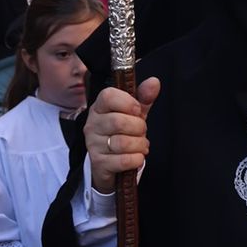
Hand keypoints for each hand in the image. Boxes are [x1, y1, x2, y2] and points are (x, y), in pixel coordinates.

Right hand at [85, 79, 160, 193]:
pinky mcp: (99, 164)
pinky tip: (137, 157)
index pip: (108, 96)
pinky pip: (124, 160)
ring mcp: (93, 145)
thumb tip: (154, 82)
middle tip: (141, 132)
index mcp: (99, 107)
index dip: (128, 102)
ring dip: (139, 144)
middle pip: (119, 121)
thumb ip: (144, 97)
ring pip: (123, 143)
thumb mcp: (134, 113)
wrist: (111, 163)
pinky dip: (137, 159)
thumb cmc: (123, 133)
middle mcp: (92, 125)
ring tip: (140, 145)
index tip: (138, 110)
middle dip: (139, 128)